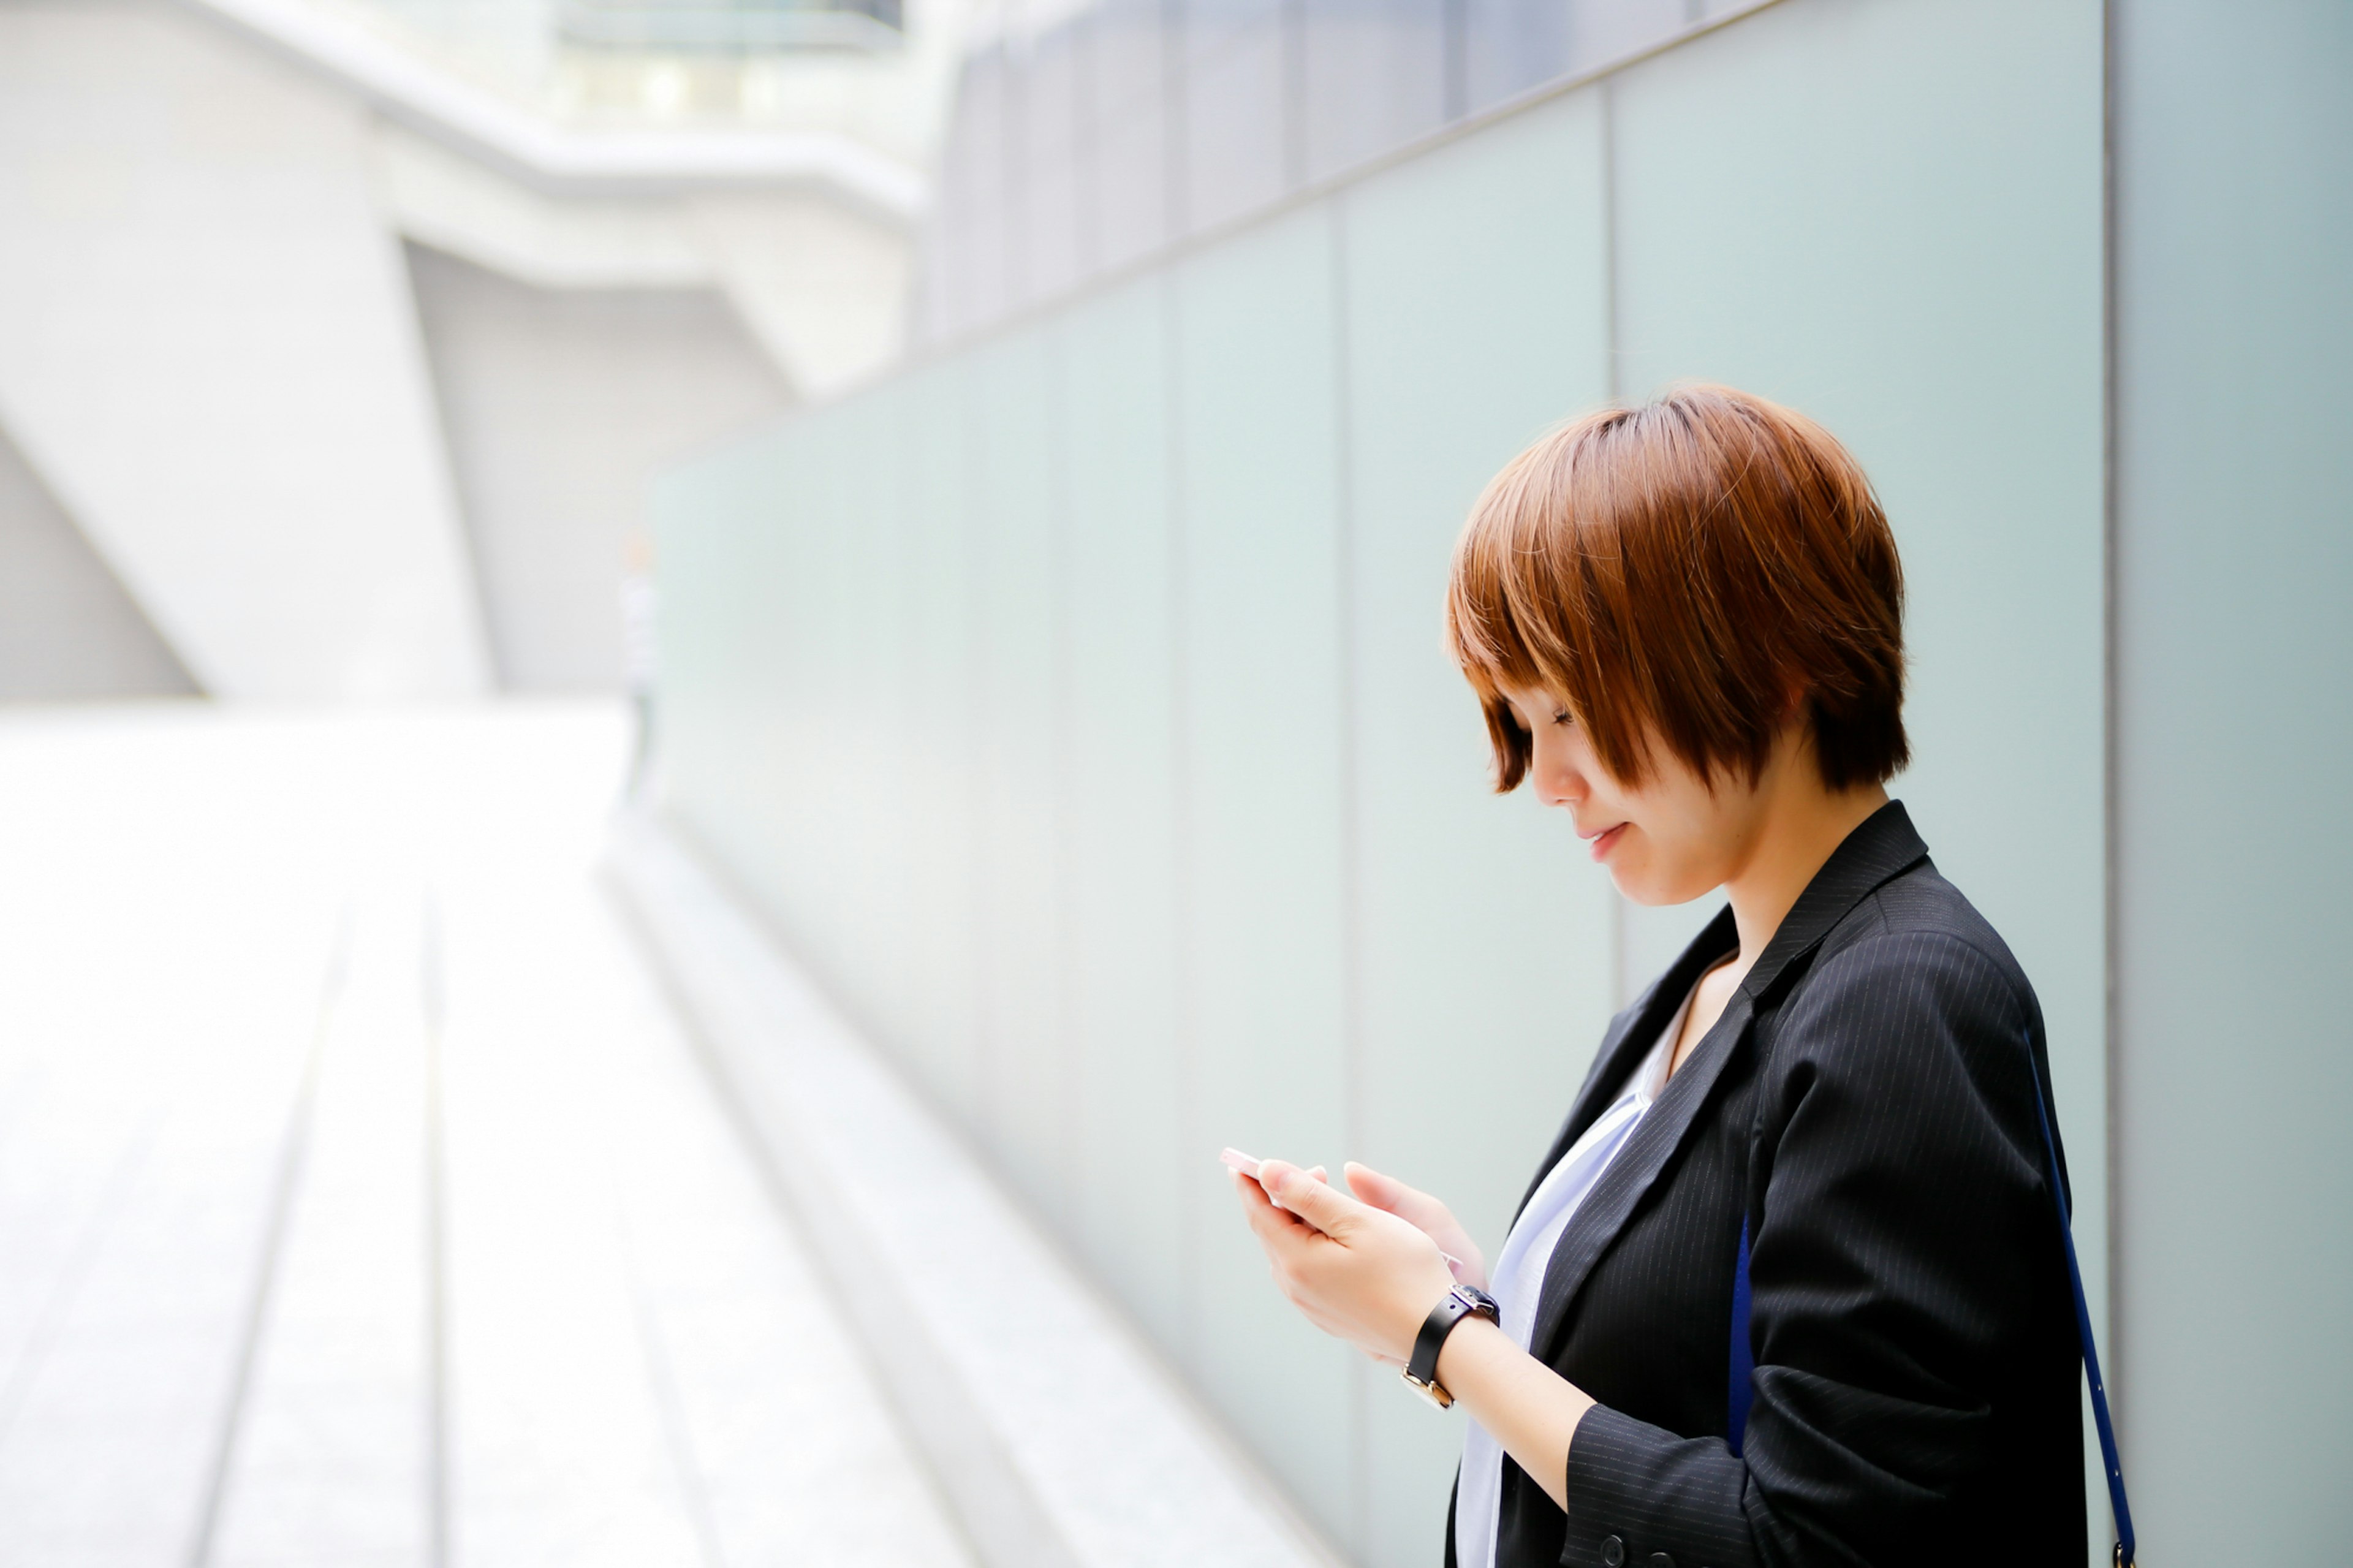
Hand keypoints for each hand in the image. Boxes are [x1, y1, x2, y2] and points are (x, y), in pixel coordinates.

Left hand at [1234, 1159, 1458, 1363]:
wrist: (1437, 1333)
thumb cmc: (1405, 1272)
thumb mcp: (1357, 1221)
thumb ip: (1308, 1195)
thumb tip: (1268, 1172)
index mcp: (1296, 1261)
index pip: (1260, 1213)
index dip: (1251, 1184)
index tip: (1241, 1162)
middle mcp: (1296, 1288)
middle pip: (1274, 1233)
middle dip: (1285, 1198)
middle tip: (1316, 1173)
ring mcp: (1312, 1306)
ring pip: (1291, 1253)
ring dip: (1302, 1223)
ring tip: (1332, 1204)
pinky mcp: (1330, 1316)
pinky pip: (1307, 1272)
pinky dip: (1313, 1247)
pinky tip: (1339, 1240)